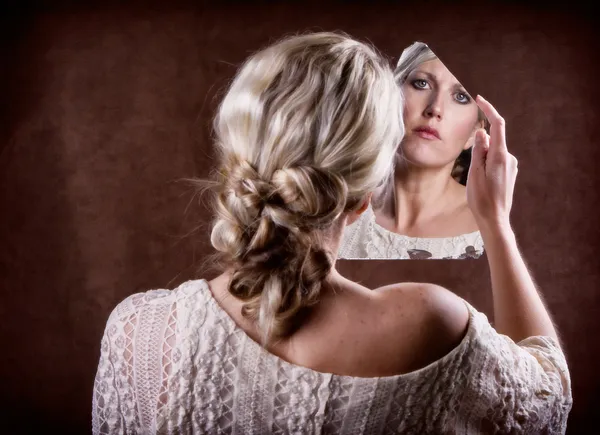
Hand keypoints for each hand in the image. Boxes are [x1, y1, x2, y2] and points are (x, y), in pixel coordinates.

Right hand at [466, 96, 518, 229]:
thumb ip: (479, 151)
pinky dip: (486, 163)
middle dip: (479, 144)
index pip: (497, 125)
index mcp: (500, 156)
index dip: (489, 110)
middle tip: (471, 165)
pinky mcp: (509, 173)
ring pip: (493, 152)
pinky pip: (495, 160)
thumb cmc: (481, 199)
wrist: (495, 219)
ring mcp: (511, 166)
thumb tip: (482, 133)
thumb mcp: (474, 173)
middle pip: (493, 140)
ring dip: (481, 158)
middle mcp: (509, 158)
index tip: (480, 99)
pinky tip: (481, 182)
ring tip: (476, 180)